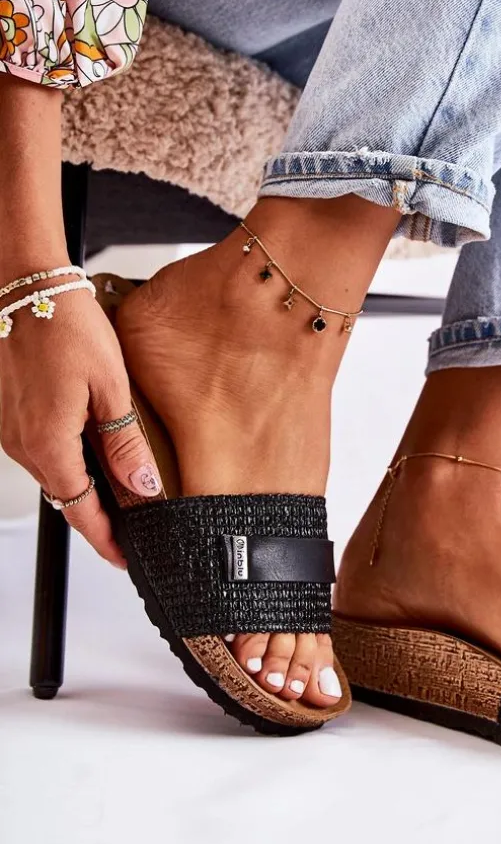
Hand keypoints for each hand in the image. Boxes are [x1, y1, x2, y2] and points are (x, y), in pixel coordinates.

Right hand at [0, 282, 158, 565]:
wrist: (26, 285)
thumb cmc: (66, 324)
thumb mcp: (109, 386)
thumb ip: (124, 443)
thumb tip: (143, 490)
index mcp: (47, 443)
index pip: (80, 511)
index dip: (105, 538)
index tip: (127, 558)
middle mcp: (21, 444)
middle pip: (66, 496)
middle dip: (99, 515)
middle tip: (134, 527)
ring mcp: (10, 429)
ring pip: (54, 473)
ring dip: (85, 486)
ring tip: (123, 491)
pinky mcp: (10, 413)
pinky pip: (42, 449)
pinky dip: (69, 458)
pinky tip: (94, 449)